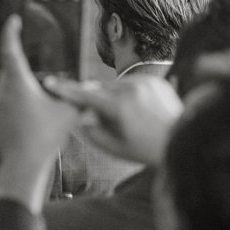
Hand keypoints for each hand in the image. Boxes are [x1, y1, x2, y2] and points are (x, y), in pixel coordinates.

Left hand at [0, 17, 82, 207]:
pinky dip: (15, 96)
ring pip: (6, 84)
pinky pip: (3, 98)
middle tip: (36, 56)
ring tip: (39, 88)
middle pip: (9, 67)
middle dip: (22, 61)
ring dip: (20, 82)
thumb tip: (87, 84)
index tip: (13, 20)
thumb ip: (76, 93)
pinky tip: (31, 106)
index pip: (9, 49)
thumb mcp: (69, 111)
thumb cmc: (46, 135)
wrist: (23, 163)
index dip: (10, 32)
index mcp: (17, 82)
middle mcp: (0, 89)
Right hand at [49, 72, 183, 169]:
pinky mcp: (155, 80)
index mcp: (118, 107)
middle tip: (106, 118)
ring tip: (128, 116)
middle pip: (99, 89)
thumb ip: (88, 130)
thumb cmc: (143, 149)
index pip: (85, 95)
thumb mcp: (110, 147)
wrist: (180, 140)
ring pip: (114, 86)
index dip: (65, 90)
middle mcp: (131, 90)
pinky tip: (139, 109)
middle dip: (95, 101)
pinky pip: (130, 83)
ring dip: (112, 97)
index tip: (49, 82)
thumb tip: (79, 114)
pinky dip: (127, 93)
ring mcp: (145, 83)